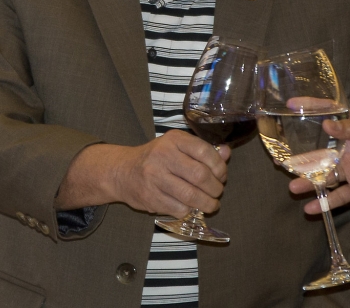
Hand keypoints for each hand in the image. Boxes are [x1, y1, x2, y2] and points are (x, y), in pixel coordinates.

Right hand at [57, 131, 230, 218]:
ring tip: (212, 205)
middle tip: (218, 192)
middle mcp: (163, 156)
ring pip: (190, 195)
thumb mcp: (178, 146)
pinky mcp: (149, 197)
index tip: (222, 175)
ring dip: (206, 203)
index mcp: (174, 140)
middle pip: (199, 176)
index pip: (204, 152)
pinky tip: (192, 208)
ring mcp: (154, 177)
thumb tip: (227, 153)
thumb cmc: (157, 158)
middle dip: (215, 188)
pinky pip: (178, 208)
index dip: (219, 166)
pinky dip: (190, 210)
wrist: (122, 171)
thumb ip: (203, 150)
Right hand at [288, 110, 349, 213]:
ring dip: (310, 183)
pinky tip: (310, 209)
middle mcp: (349, 148)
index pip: (329, 115)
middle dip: (302, 159)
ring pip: (325, 176)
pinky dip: (325, 203)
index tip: (291, 103)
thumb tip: (326, 123)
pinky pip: (338, 196)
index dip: (311, 108)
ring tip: (293, 188)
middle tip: (282, 163)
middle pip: (320, 153)